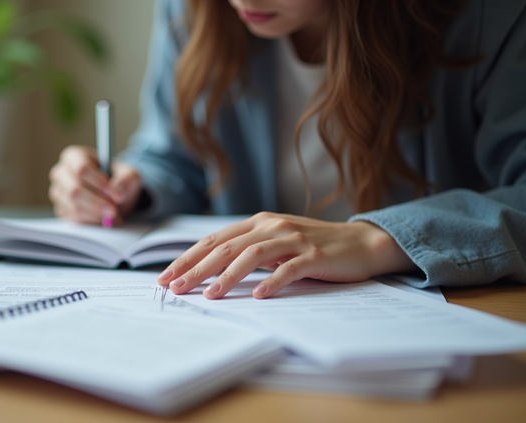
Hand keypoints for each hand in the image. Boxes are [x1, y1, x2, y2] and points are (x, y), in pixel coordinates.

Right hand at [49, 145, 141, 224]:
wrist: (114, 194)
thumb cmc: (118, 179)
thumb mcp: (129, 175)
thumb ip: (125, 181)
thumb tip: (117, 192)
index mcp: (75, 156)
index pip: (81, 168)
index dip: (97, 182)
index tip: (112, 192)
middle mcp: (62, 173)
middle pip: (74, 190)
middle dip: (96, 203)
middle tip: (113, 210)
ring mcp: (59, 192)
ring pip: (73, 207)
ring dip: (95, 214)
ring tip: (112, 215)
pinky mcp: (61, 209)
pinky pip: (73, 218)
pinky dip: (91, 221)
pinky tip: (103, 218)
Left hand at [157, 212, 416, 298]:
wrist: (360, 243)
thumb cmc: (313, 248)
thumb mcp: (276, 244)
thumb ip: (248, 251)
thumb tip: (208, 272)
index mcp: (258, 223)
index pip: (214, 240)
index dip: (187, 258)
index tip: (165, 276)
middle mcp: (272, 226)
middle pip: (225, 247)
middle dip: (196, 268)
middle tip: (174, 287)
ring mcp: (293, 239)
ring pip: (251, 255)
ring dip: (226, 276)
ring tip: (209, 296)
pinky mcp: (314, 255)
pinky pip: (288, 269)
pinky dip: (270, 282)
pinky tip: (257, 296)